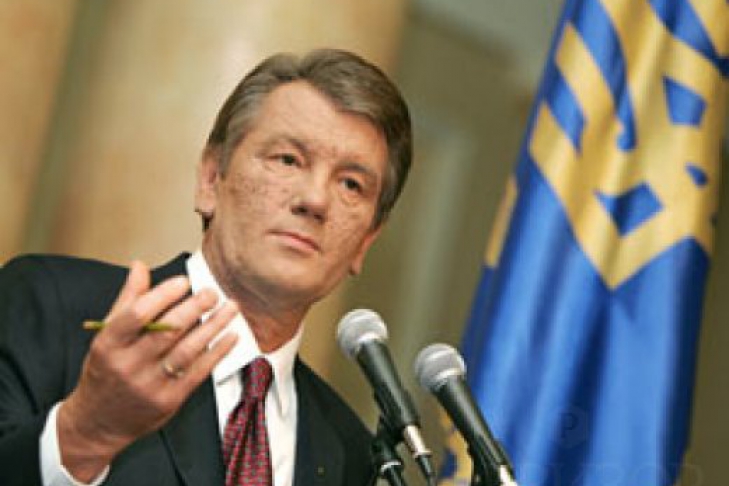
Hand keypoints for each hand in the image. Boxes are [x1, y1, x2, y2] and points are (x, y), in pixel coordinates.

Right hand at [57, 261, 237, 481]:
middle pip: (167, 332)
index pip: (137, 315)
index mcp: (109, 345)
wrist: (98, 422)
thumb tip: (140, 266)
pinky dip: (217, 352)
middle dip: (195, 308)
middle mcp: (129, 365)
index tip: (184, 281)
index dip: (162, 295)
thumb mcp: (106, 336)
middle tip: (213, 292)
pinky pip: (198, 372)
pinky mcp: (169, 401)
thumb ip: (127, 300)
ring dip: (213, 327)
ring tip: (230, 308)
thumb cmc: (105, 371)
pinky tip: (231, 336)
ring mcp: (150, 385)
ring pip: (187, 351)